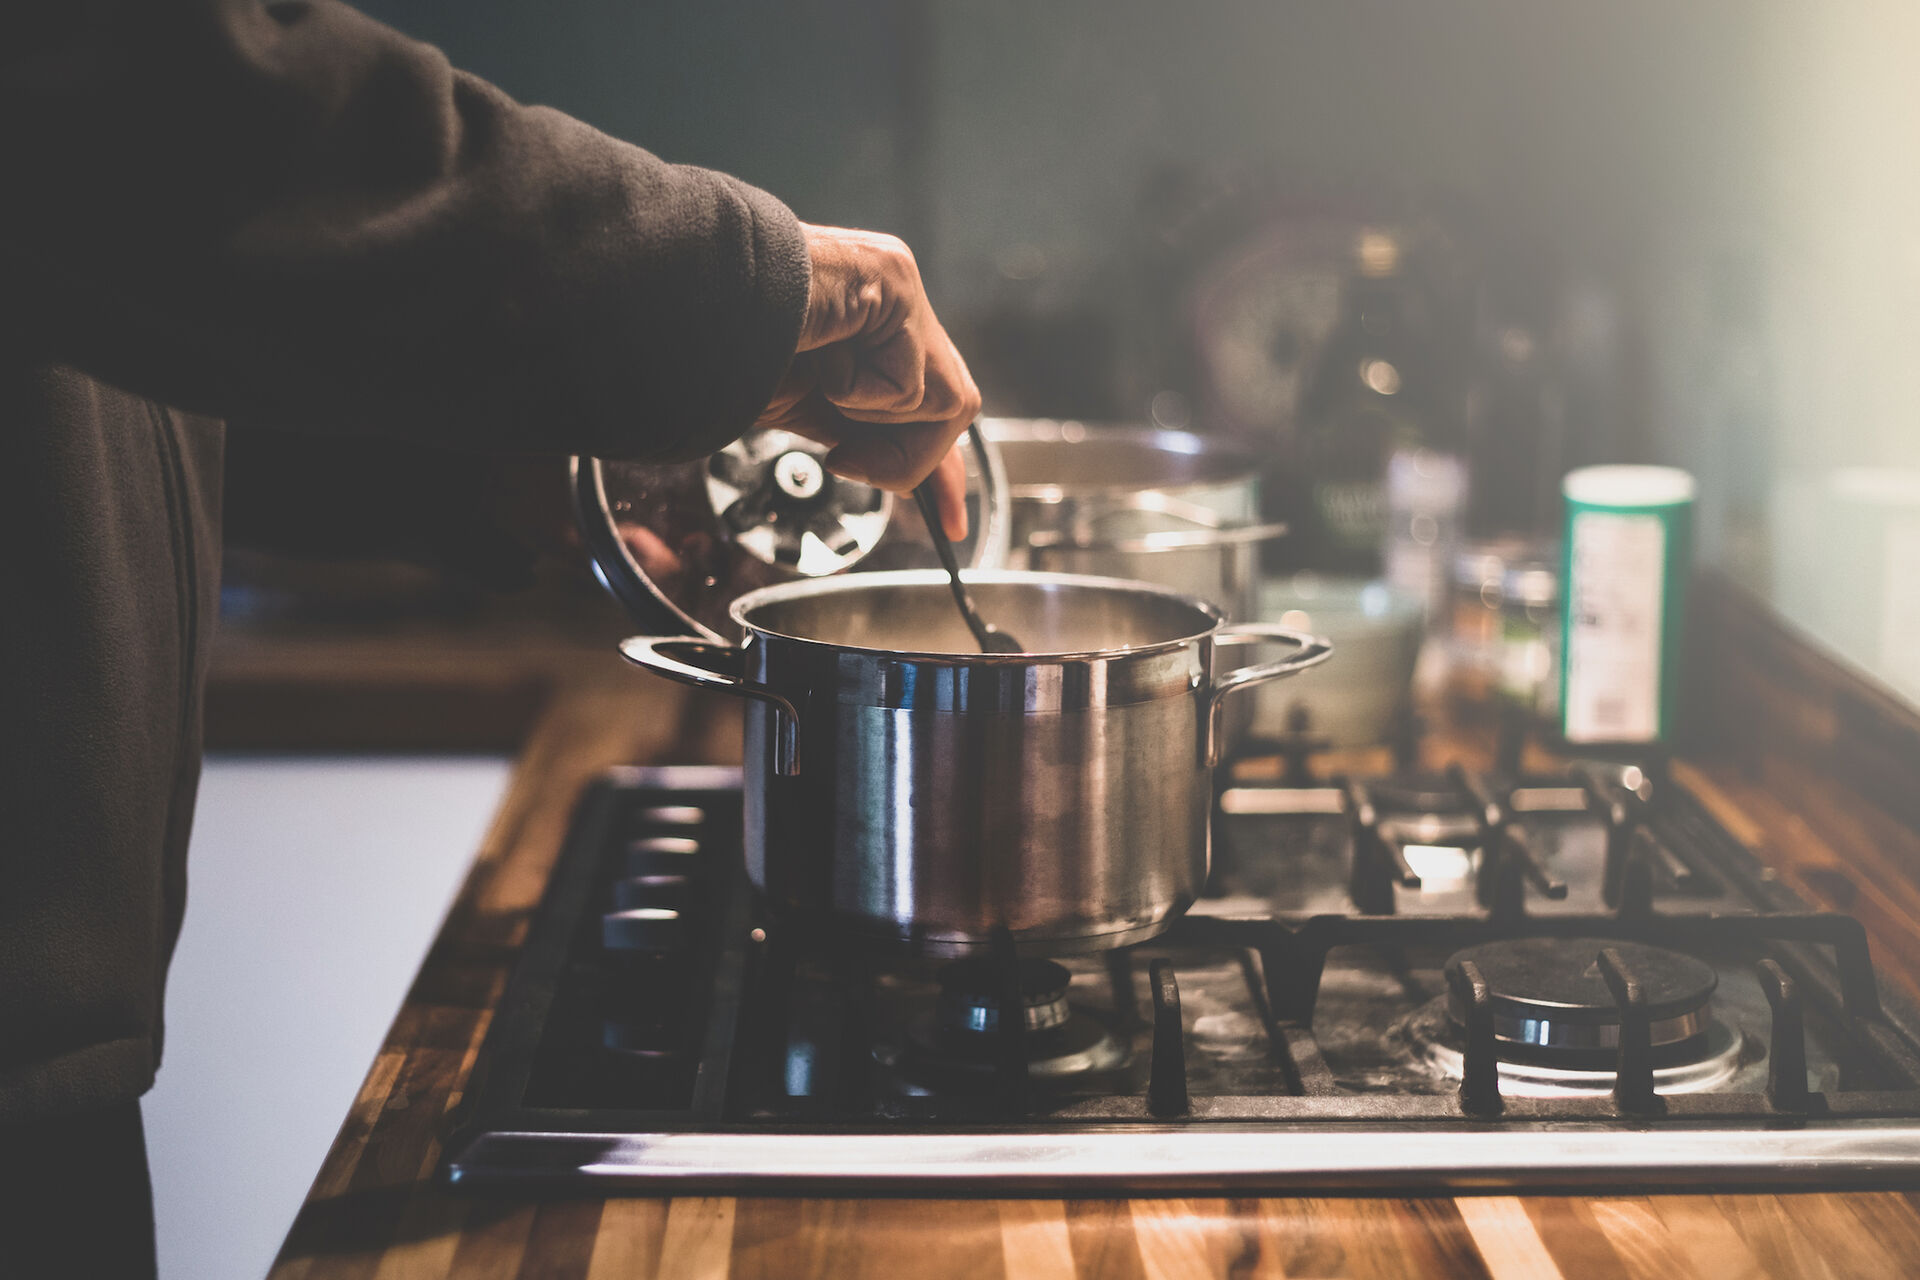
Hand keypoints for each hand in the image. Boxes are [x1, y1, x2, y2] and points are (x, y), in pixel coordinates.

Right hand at [756, 224, 980, 539]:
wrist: (691, 310)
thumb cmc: (731, 354)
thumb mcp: (808, 410)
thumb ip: (858, 436)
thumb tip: (901, 479)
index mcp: (877, 324)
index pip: (934, 400)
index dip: (943, 467)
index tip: (951, 521)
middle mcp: (896, 298)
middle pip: (953, 406)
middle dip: (907, 458)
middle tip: (842, 459)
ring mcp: (899, 285)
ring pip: (946, 402)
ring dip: (876, 422)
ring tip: (822, 388)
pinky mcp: (894, 279)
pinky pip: (910, 384)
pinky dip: (860, 395)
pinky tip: (819, 358)